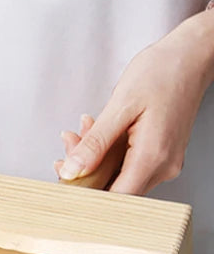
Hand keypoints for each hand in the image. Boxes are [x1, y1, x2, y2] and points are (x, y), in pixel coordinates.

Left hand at [56, 12, 212, 193]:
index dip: (85, 193)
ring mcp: (163, 161)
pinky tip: (97, 131)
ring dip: (93, 157)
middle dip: (85, 169)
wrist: (189, 57)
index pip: (115, 197)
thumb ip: (95, 143)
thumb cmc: (162, 72)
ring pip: (118, 174)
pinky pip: (127, 162)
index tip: (65, 178)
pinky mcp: (159, 153)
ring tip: (83, 130)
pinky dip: (106, 151)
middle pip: (114, 187)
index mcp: (153, 156)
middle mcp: (163, 165)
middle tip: (70, 143)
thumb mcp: (120, 106)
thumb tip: (73, 170)